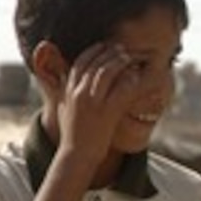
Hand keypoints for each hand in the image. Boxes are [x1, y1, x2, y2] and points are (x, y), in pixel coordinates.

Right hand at [57, 41, 140, 167]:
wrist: (77, 154)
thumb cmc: (72, 134)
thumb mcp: (64, 108)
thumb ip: (65, 92)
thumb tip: (65, 80)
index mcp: (69, 90)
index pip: (80, 62)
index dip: (94, 51)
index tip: (104, 45)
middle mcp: (79, 93)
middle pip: (95, 63)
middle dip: (109, 53)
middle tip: (121, 49)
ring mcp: (93, 102)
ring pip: (107, 73)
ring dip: (120, 62)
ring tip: (130, 58)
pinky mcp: (107, 113)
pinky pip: (121, 91)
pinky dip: (129, 81)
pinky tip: (137, 76)